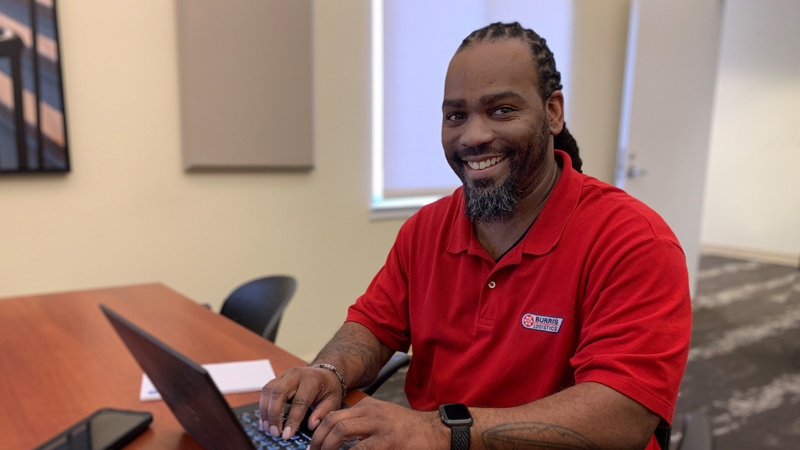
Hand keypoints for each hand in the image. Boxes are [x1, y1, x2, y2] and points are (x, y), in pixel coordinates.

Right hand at [260, 365, 343, 439]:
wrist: (323, 373)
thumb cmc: (328, 388)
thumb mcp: (333, 400)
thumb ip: (323, 413)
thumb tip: (311, 425)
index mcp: (312, 379)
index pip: (300, 400)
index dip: (293, 419)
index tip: (287, 434)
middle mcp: (296, 374)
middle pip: (279, 392)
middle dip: (274, 415)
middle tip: (274, 432)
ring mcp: (284, 375)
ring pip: (268, 390)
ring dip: (265, 411)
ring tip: (267, 428)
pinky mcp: (277, 379)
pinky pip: (265, 391)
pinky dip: (263, 406)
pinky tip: (264, 420)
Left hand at [309, 397, 447, 449]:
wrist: (436, 431)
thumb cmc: (409, 430)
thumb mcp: (383, 418)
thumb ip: (363, 424)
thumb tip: (340, 439)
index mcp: (367, 406)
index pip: (334, 414)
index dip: (319, 430)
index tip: (313, 444)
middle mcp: (370, 412)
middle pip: (332, 420)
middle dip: (317, 439)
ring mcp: (378, 425)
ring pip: (341, 430)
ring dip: (327, 446)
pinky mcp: (387, 441)